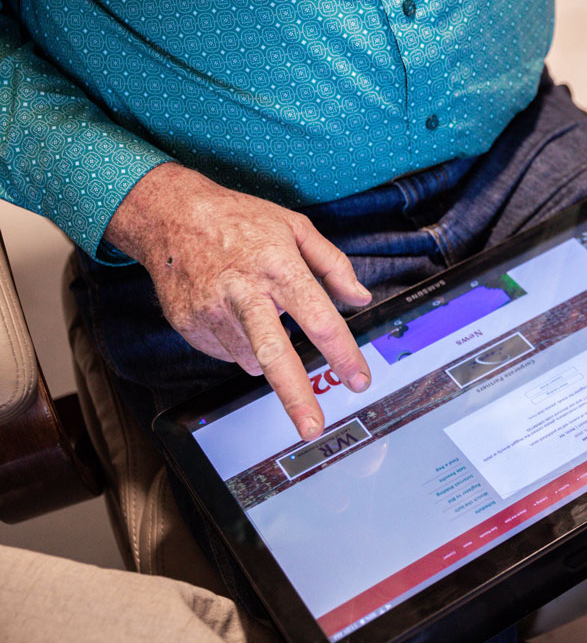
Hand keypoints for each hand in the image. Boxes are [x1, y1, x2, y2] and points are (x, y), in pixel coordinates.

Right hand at [106, 163, 373, 440]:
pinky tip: (233, 312)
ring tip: (258, 313)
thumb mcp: (295, 227)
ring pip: (252, 358)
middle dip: (295, 397)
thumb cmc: (238, 220)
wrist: (169, 215)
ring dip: (266, 353)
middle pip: (274, 354)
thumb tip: (360, 298)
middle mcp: (244, 292)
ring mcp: (212, 311)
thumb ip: (333, 265)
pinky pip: (228, 352)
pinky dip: (240, 342)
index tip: (359, 381)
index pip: (318, 319)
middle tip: (312, 428)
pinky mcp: (189, 325)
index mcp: (279, 268)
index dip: (342, 354)